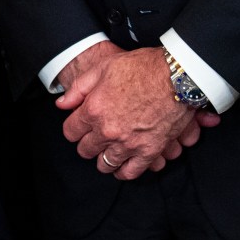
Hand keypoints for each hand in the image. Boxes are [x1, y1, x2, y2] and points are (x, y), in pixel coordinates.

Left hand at [56, 45, 218, 178]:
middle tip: (94, 139)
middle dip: (87, 145)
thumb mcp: (102, 68)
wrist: (177, 75)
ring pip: (106, 164)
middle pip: (86, 150)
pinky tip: (123, 166)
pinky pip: (131, 172)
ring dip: (104, 160)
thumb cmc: (141, 67)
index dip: (74, 129)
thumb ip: (78, 89)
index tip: (79, 127)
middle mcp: (108, 131)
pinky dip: (125, 171)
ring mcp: (129, 143)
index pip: (70, 132)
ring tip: (107, 153)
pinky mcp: (150, 151)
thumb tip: (61, 104)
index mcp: (93, 111)